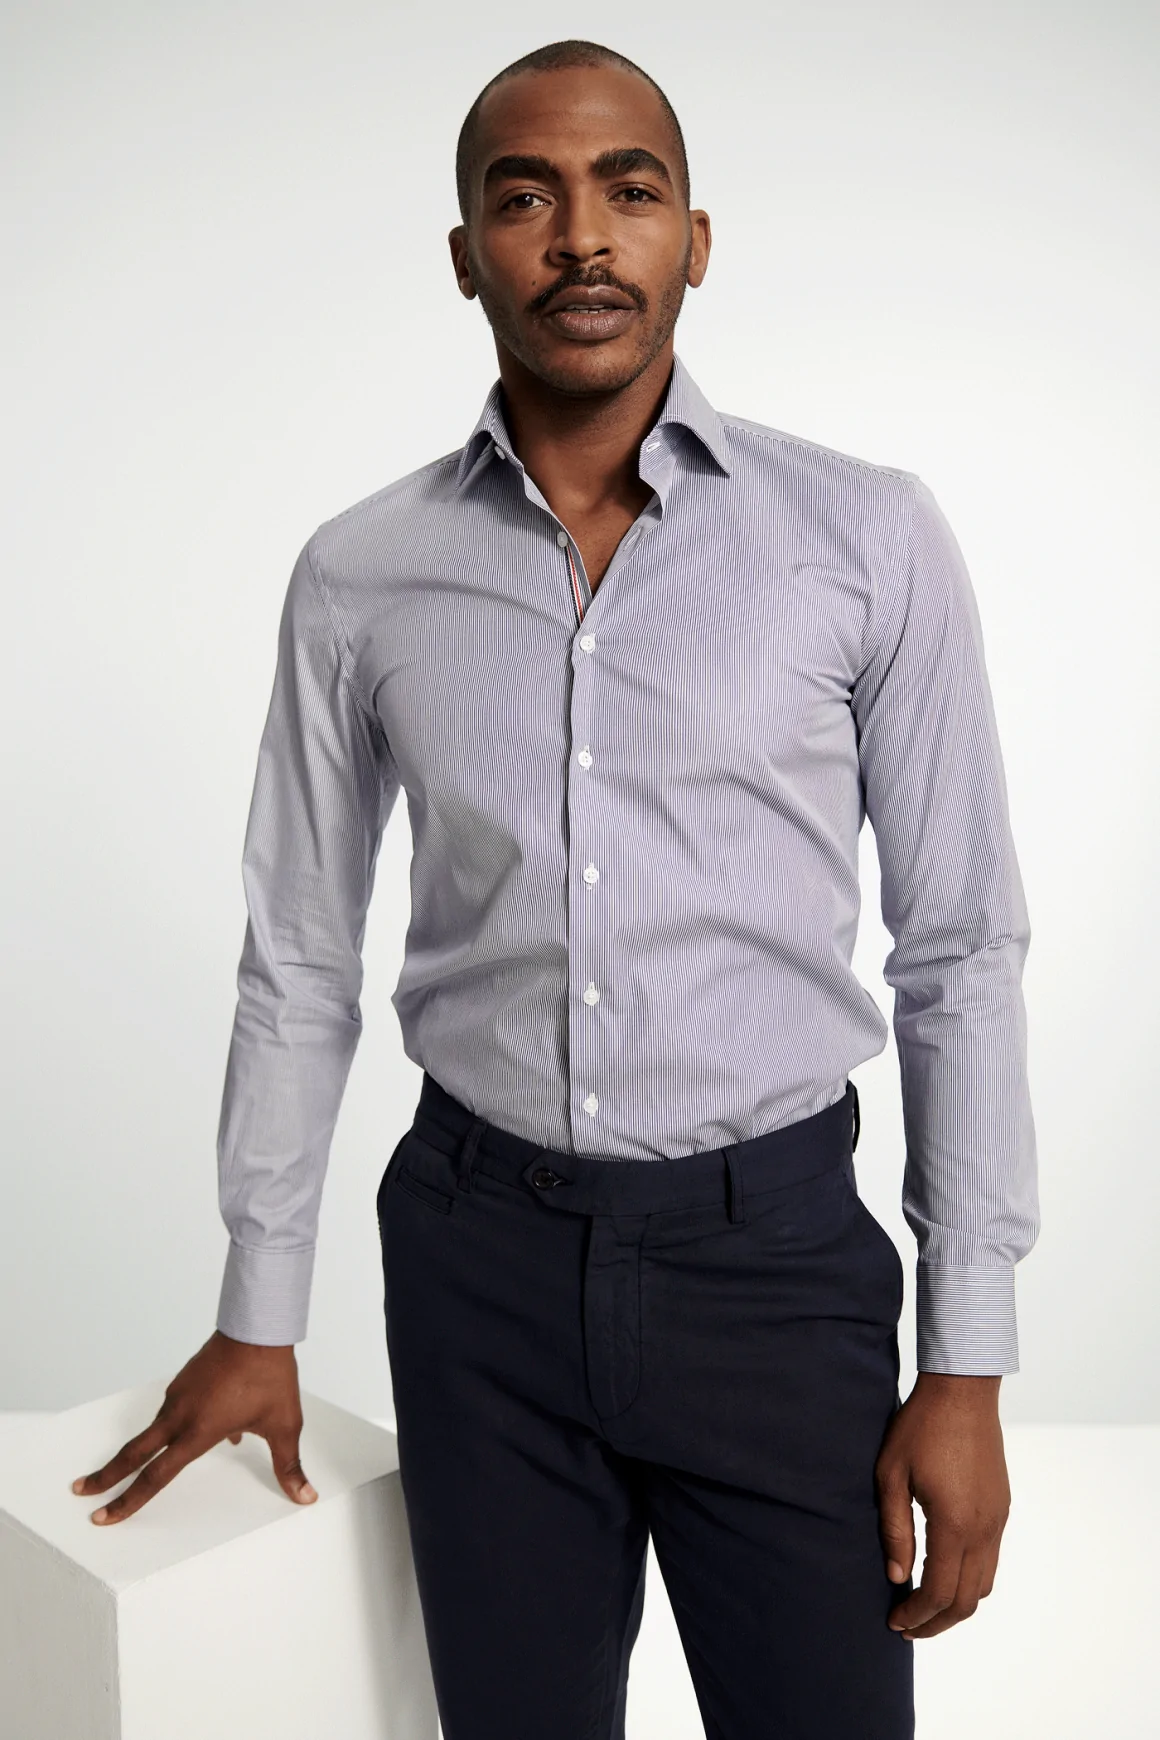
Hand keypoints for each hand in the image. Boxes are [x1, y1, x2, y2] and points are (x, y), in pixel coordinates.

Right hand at [70, 1330, 317, 1524]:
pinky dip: (180, 1424)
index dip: (129, 1500)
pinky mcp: (184, 1379)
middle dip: (106, 1475)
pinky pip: (176, 1410)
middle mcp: (180, 1414)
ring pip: (158, 1429)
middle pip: (133, 1452)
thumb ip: (289, 1465)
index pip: (155, 1476)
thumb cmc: (270, 1376)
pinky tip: (215, 1423)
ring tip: (173, 1452)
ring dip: (152, 1447)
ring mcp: (179, 1394)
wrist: (259, 1329)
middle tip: (82, 1490)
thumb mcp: (284, 1425)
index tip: (104, 1515)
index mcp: (197, 1432)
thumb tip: (305, 1495)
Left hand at [875, 1372, 1009, 1639]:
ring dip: (955, 1605)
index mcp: (954, 1523)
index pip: (938, 1591)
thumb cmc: (920, 1426)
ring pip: (983, 1584)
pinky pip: (990, 1560)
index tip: (894, 1621)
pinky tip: (943, 1573)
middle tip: (906, 1626)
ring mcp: (997, 1520)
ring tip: (923, 1607)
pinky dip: (968, 1580)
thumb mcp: (891, 1475)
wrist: (963, 1390)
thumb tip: (895, 1576)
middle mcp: (983, 1528)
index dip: (916, 1615)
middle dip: (936, 1622)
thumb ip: (894, 1529)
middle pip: (966, 1600)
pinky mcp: (1001, 1508)